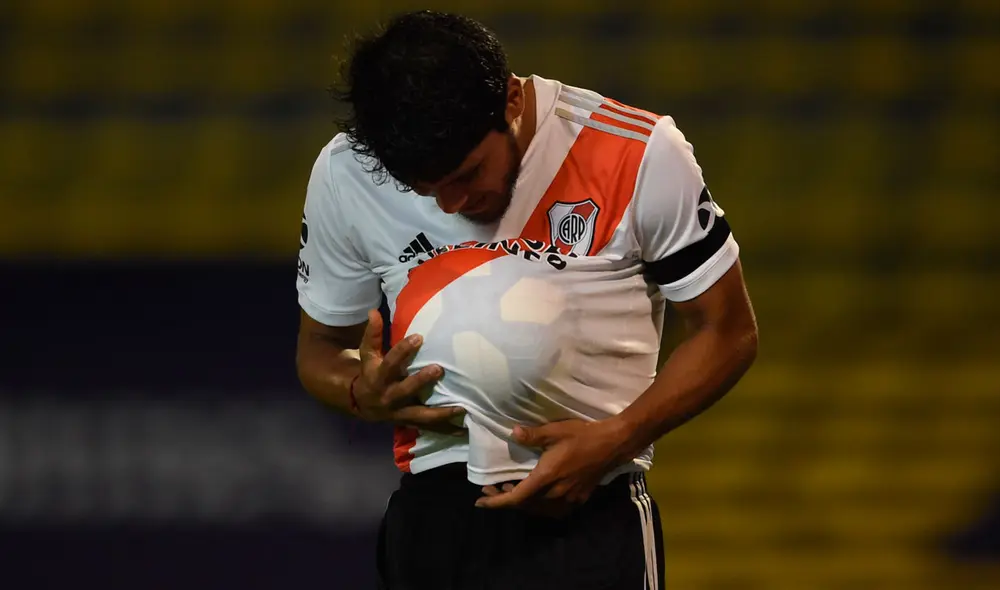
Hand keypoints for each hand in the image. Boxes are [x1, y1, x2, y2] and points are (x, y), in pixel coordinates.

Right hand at [354, 309, 465, 434]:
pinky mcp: (410, 422)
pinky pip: (429, 428)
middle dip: (420, 381)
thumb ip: (373, 334)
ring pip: (420, 415)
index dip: (402, 350)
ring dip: (441, 413)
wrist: (363, 404)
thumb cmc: (370, 372)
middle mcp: (389, 397)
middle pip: (405, 390)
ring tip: (461, 408)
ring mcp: (400, 413)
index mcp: (378, 378)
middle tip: (439, 369)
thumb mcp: (367, 354)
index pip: (390, 362)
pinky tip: (464, 431)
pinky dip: (446, 430)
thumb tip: (374, 311)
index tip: (418, 337)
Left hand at [475, 418, 633, 515]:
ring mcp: (569, 498)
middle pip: (525, 505)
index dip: (496, 502)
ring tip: (511, 489)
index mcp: (546, 478)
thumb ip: (532, 436)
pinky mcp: (579, 498)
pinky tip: (537, 494)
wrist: (614, 444)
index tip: (480, 501)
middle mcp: (556, 493)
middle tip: (492, 489)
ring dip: (522, 502)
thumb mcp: (554, 431)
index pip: (516, 498)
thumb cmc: (582, 435)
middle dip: (505, 499)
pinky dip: (539, 505)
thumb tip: (513, 433)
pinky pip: (553, 509)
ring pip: (538, 509)